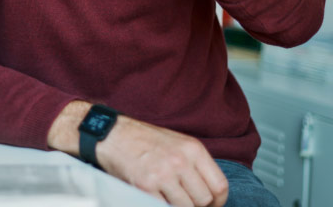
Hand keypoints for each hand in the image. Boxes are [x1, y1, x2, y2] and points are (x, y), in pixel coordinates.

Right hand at [97, 116, 228, 206]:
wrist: (113, 134)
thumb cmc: (145, 140)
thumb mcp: (178, 143)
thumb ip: (195, 166)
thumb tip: (210, 194)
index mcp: (193, 149)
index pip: (219, 186)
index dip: (218, 202)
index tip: (210, 205)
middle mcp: (180, 161)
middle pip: (204, 200)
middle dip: (196, 205)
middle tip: (184, 200)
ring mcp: (163, 174)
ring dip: (178, 206)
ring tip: (168, 198)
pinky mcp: (145, 186)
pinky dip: (162, 205)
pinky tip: (157, 197)